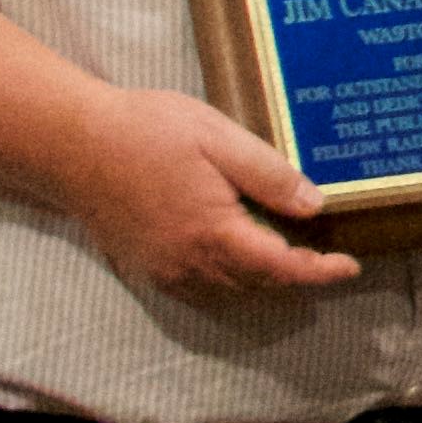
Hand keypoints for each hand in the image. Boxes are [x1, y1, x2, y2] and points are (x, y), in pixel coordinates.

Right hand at [58, 83, 358, 296]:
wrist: (71, 144)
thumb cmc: (145, 131)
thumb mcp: (218, 138)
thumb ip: (269, 175)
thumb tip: (315, 205)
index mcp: (212, 233)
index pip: (280, 267)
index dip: (319, 272)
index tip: (350, 265)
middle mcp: (187, 263)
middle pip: (257, 285)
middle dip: (295, 276)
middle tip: (326, 256)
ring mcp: (162, 270)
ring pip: (227, 291)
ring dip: (262, 281)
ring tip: (291, 256)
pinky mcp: (144, 267)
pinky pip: (197, 288)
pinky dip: (228, 281)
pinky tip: (239, 256)